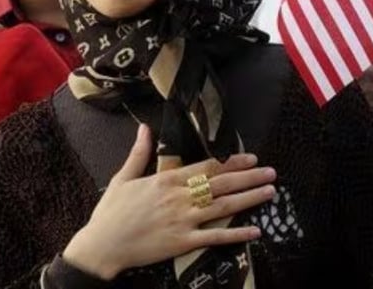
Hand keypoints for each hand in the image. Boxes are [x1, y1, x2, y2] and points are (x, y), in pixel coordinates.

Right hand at [62, 124, 276, 279]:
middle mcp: (179, 197)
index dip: (232, 162)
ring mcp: (183, 220)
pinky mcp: (182, 242)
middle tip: (271, 172)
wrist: (101, 246)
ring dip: (249, 199)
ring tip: (270, 192)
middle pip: (222, 184)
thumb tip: (145, 128)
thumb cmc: (111, 213)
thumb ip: (139, 153)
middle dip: (249, 177)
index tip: (251, 158)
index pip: (207, 167)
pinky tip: (255, 231)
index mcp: (167, 179)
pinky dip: (236, 234)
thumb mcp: (123, 178)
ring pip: (223, 207)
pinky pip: (214, 238)